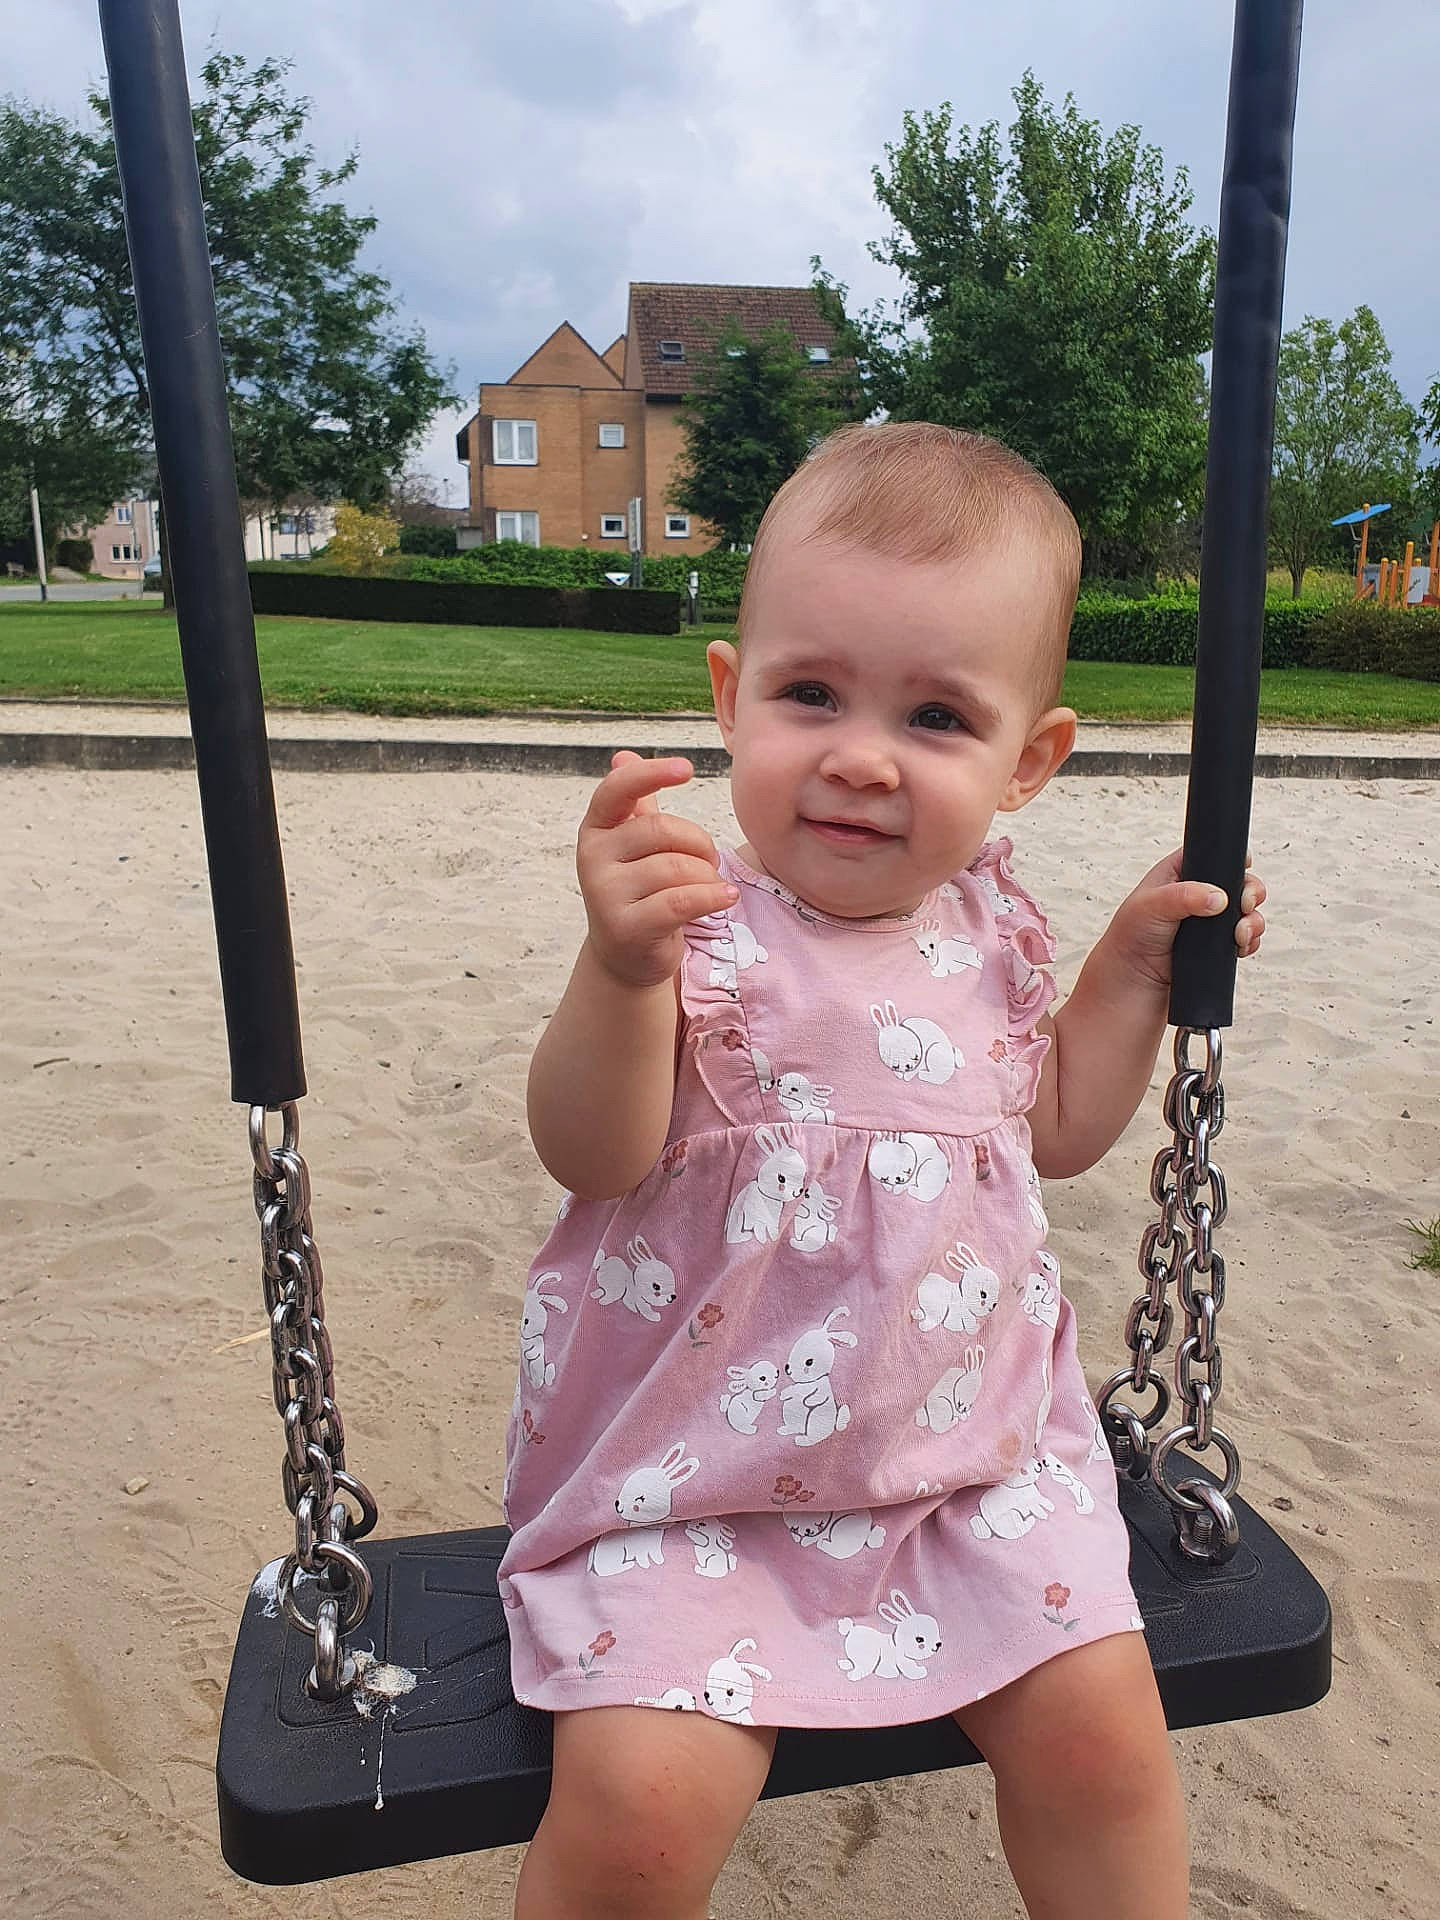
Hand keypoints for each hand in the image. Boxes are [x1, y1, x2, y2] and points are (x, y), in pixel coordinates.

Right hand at [577, 751, 736, 988]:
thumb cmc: (639, 892)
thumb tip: (624, 756)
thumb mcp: (634, 847)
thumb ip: (635, 806)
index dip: (651, 774)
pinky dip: (712, 896)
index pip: (617, 790)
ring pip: (676, 867)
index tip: (686, 769)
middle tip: (709, 861)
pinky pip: (681, 900)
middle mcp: (592, 858)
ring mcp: (605, 894)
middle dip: (699, 843)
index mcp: (596, 829)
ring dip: (707, 876)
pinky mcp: (626, 927)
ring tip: (710, 886)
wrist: (625, 956)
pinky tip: (726, 896)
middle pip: (661, 829)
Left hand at [1102, 848, 1267, 994]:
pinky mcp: (1214, 949)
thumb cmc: (1127, 941)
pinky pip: (1244, 940)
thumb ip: (1183, 896)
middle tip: (1245, 904)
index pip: (1211, 857)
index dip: (1231, 859)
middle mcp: (1194, 897)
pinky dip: (1249, 942)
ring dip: (1252, 921)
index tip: (1245, 866)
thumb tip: (1219, 897)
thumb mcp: (1150, 907)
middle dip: (1250, 892)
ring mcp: (1206, 924)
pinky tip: (1240, 947)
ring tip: (1240, 933)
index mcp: (1176, 876)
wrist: (1127, 988)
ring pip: (1244, 913)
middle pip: (1237, 884)